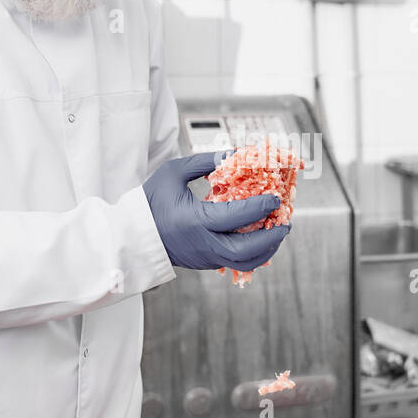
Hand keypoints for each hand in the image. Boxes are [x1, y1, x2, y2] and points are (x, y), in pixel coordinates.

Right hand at [143, 152, 290, 270]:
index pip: (237, 217)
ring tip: (277, 232)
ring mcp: (205, 257)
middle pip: (247, 250)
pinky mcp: (206, 263)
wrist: (132, 235)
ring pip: (245, 262)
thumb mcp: (173, 173)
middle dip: (272, 237)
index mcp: (195, 221)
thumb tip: (233, 155)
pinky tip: (261, 238)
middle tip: (285, 222)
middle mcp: (203, 244)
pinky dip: (253, 253)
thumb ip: (204, 162)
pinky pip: (236, 262)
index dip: (260, 206)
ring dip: (266, 249)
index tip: (275, 197)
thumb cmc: (150, 201)